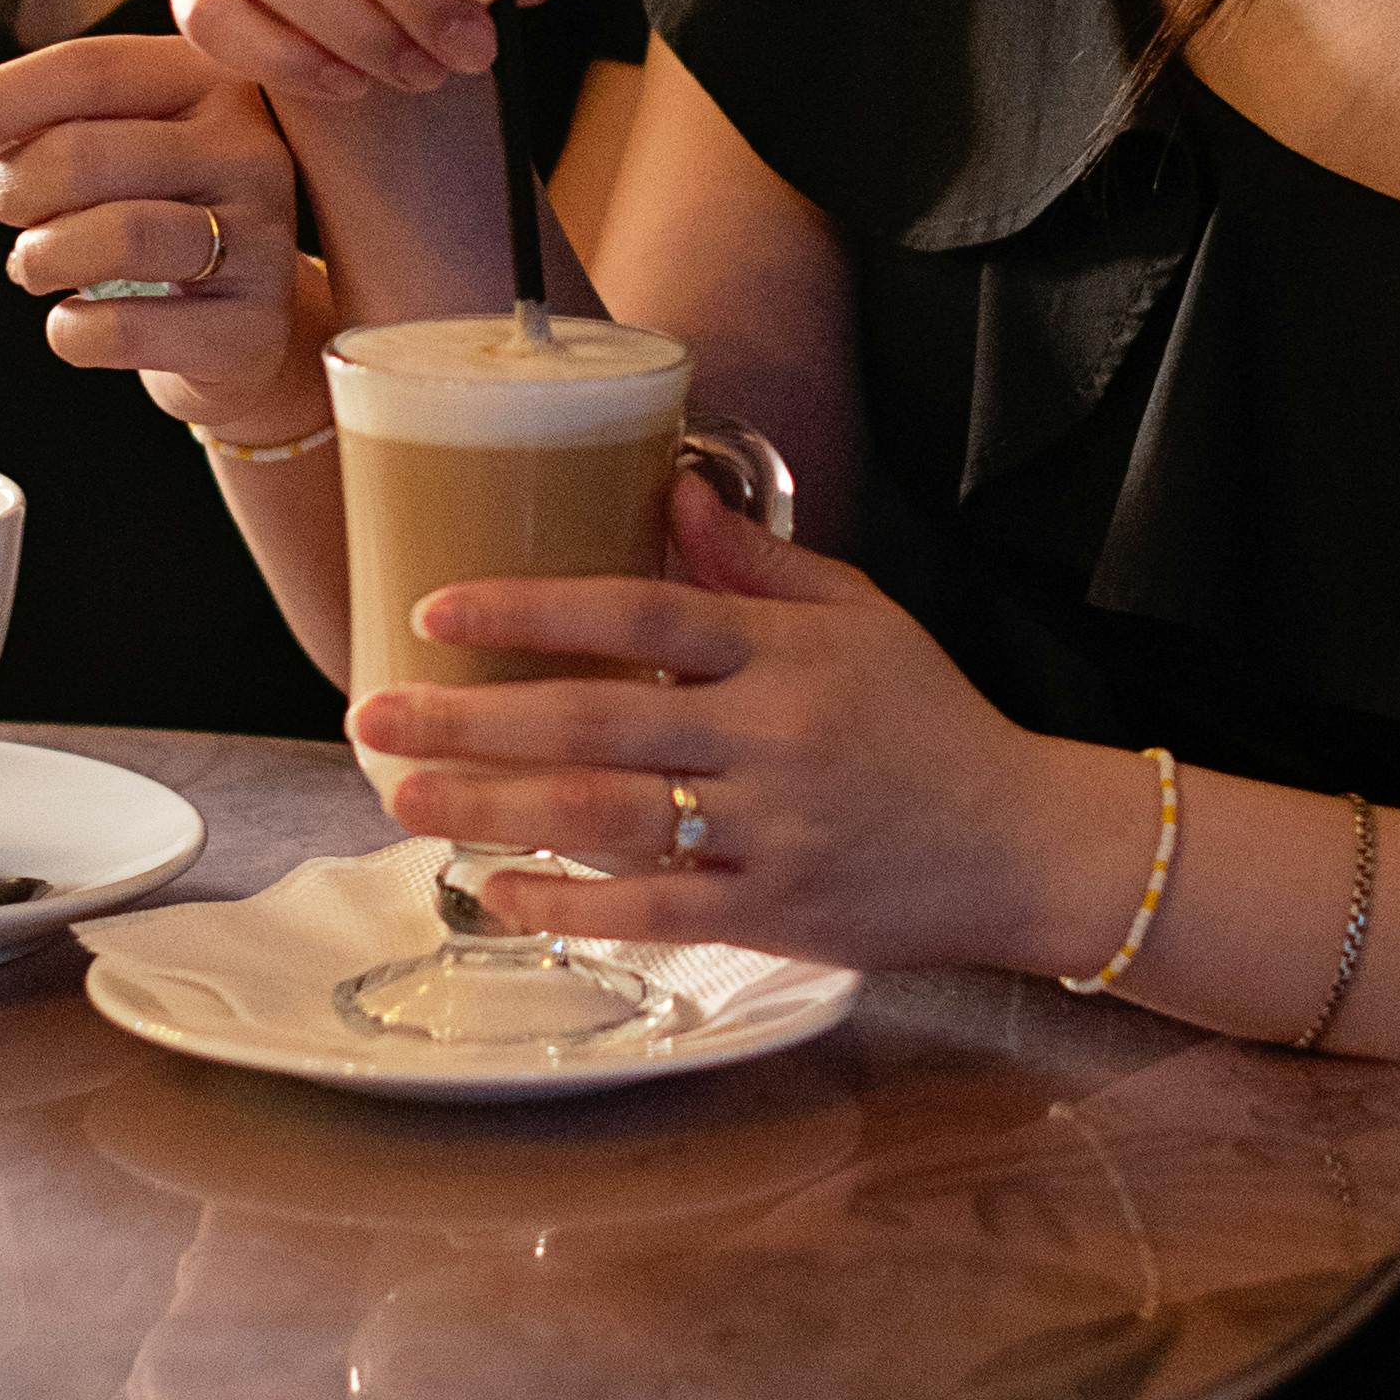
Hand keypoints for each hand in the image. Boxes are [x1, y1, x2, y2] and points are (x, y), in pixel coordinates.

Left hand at [0, 34, 312, 428]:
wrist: (243, 322)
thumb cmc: (157, 212)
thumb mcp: (100, 140)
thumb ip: (14, 111)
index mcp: (208, 80)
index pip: (85, 70)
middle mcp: (250, 149)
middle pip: (87, 153)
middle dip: (14, 193)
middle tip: (16, 217)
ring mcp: (265, 240)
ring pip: (115, 237)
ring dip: (40, 261)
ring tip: (39, 267)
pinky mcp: (254, 329)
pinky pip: (126, 330)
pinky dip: (73, 332)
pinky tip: (81, 321)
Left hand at [345, 470, 1155, 977]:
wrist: (1026, 845)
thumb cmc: (933, 723)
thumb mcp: (860, 619)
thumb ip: (759, 564)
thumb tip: (671, 488)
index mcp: (784, 653)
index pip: (640, 614)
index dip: (532, 609)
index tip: (438, 608)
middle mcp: (769, 738)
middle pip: (595, 721)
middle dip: (471, 717)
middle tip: (373, 711)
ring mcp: (769, 830)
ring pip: (605, 818)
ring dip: (492, 809)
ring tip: (403, 794)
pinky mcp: (774, 911)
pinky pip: (652, 909)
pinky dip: (568, 903)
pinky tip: (497, 890)